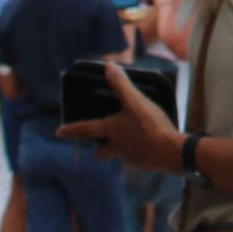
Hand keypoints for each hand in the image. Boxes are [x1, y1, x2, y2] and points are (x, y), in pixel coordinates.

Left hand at [62, 62, 184, 165]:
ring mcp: (131, 159)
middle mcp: (117, 147)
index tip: (59, 132)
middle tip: (103, 142)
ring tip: (135, 139)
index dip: (71, 130)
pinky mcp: (145, 164)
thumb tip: (108, 67)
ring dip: (123, 149)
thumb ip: (121, 85)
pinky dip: (141, 153)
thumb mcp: (136, 101)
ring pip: (121, 156)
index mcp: (111, 130)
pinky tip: (151, 146)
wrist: (172, 152)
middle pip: (101, 153)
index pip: (86, 130)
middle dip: (100, 149)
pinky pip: (139, 159)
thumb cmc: (151, 126)